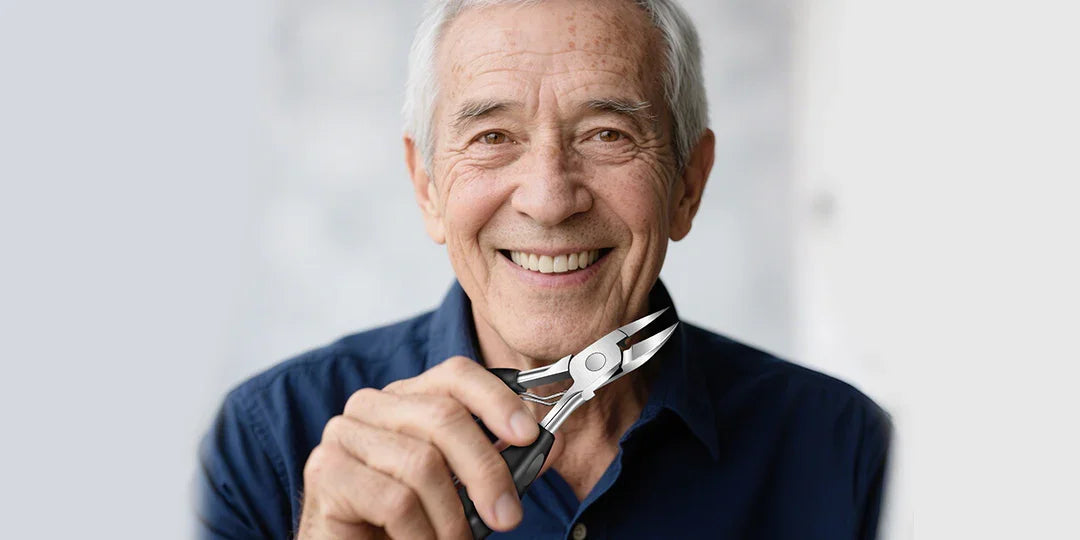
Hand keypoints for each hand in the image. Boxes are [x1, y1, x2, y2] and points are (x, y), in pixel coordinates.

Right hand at [296, 356, 545, 538]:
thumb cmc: (406, 520)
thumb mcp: (460, 485)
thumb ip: (498, 460)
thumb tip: (549, 443)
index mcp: (406, 398)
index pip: (456, 375)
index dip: (496, 400)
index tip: (528, 436)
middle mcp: (371, 406)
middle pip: (444, 417)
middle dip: (486, 471)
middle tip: (508, 516)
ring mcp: (343, 434)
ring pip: (422, 463)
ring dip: (451, 517)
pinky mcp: (327, 472)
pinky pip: (395, 500)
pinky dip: (420, 534)